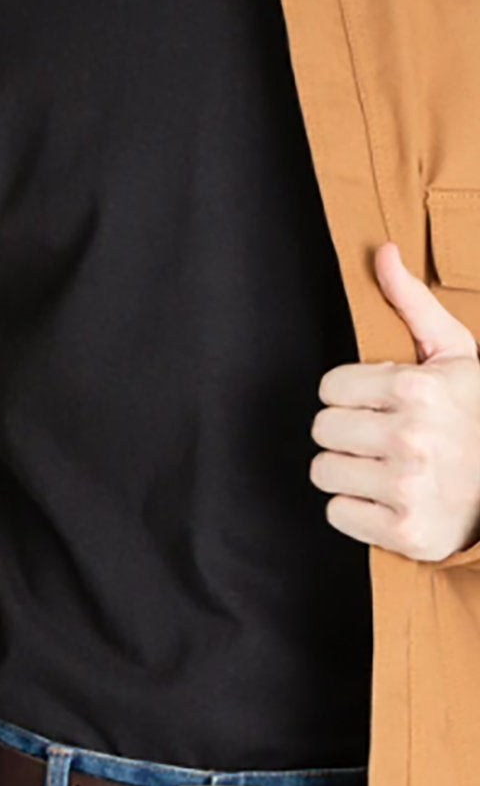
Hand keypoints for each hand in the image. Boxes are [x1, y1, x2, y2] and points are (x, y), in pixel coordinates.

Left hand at [309, 241, 479, 560]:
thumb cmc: (478, 413)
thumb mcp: (455, 355)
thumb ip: (412, 304)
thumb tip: (382, 252)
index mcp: (418, 389)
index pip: (330, 387)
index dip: (351, 394)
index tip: (377, 402)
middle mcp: (412, 439)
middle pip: (322, 429)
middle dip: (347, 431)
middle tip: (379, 436)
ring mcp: (408, 489)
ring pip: (323, 472)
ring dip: (348, 470)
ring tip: (383, 466)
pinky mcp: (406, 532)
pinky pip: (338, 514)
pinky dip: (357, 510)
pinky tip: (388, 499)